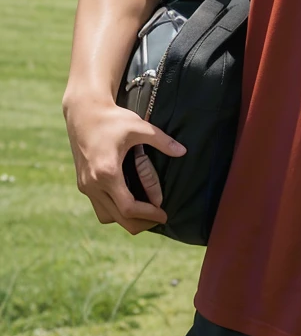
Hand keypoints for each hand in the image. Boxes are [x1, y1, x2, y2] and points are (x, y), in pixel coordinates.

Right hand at [63, 97, 185, 234]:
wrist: (83, 112)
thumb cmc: (112, 118)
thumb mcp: (139, 126)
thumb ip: (162, 141)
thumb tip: (183, 151)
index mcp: (107, 172)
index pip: (129, 208)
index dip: (148, 215)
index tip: (164, 214)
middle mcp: (93, 183)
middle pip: (119, 218)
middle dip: (141, 223)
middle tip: (160, 219)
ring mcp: (86, 185)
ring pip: (106, 216)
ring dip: (126, 220)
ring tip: (146, 213)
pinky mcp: (82, 183)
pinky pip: (99, 207)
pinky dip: (114, 211)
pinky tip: (129, 202)